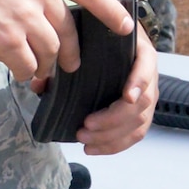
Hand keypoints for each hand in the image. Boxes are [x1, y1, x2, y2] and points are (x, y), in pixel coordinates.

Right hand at [0, 0, 134, 84]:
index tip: (125, 27)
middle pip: (69, 30)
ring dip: (46, 66)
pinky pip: (27, 65)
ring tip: (36, 71)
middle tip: (70, 64)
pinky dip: (25, 72)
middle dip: (72, 53)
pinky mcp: (6, 40)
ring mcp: (24, 15)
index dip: (112, 12)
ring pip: (50, 51)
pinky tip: (18, 72)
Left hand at [70, 22, 159, 155]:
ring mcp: (147, 98)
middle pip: (141, 104)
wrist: (118, 43)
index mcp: (140, 53)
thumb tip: (40, 83)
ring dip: (111, 136)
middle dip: (112, 120)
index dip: (139, 83)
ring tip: (84, 139)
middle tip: (85, 125)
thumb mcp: (91, 40)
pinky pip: (136, 135)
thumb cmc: (105, 41)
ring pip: (138, 124)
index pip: (147, 68)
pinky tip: (94, 149)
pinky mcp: (142, 114)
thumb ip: (65, 58)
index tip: (127, 97)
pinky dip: (115, 146)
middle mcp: (149, 77)